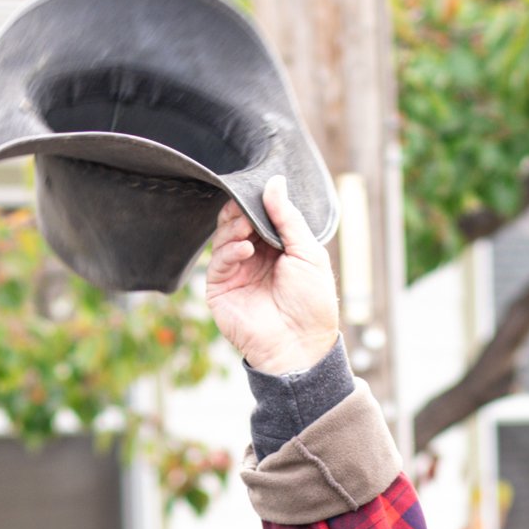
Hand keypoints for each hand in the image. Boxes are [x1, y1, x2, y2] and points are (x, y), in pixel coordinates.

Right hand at [203, 177, 340, 376]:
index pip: (258, 215)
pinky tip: (245, 250)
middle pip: (236, 222)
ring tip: (248, 228)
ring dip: (234, 227)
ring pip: (223, 237)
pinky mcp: (220, 290)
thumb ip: (288, 218)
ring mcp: (235, 274)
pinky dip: (229, 250)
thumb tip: (275, 183)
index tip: (258, 188)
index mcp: (276, 248)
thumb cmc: (311, 304)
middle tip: (248, 206)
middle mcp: (254, 258)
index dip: (256, 201)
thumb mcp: (308, 252)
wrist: (299, 345)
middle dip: (241, 210)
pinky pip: (217, 262)